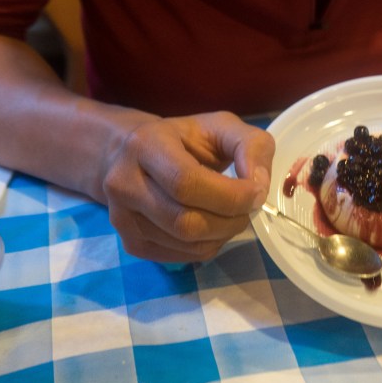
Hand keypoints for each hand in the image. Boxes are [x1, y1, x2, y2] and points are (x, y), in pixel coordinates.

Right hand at [101, 111, 274, 263]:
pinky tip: (213, 226)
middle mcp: (124, 183)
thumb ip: (250, 144)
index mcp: (146, 145)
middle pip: (185, 220)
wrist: (133, 155)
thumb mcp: (221, 126)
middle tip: (249, 208)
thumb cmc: (183, 139)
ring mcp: (122, 217)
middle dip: (230, 219)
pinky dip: (207, 246)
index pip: (186, 182)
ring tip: (232, 215)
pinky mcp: (130, 243)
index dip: (229, 195)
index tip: (256, 193)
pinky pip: (179, 257)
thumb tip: (259, 185)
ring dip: (222, 235)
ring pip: (184, 243)